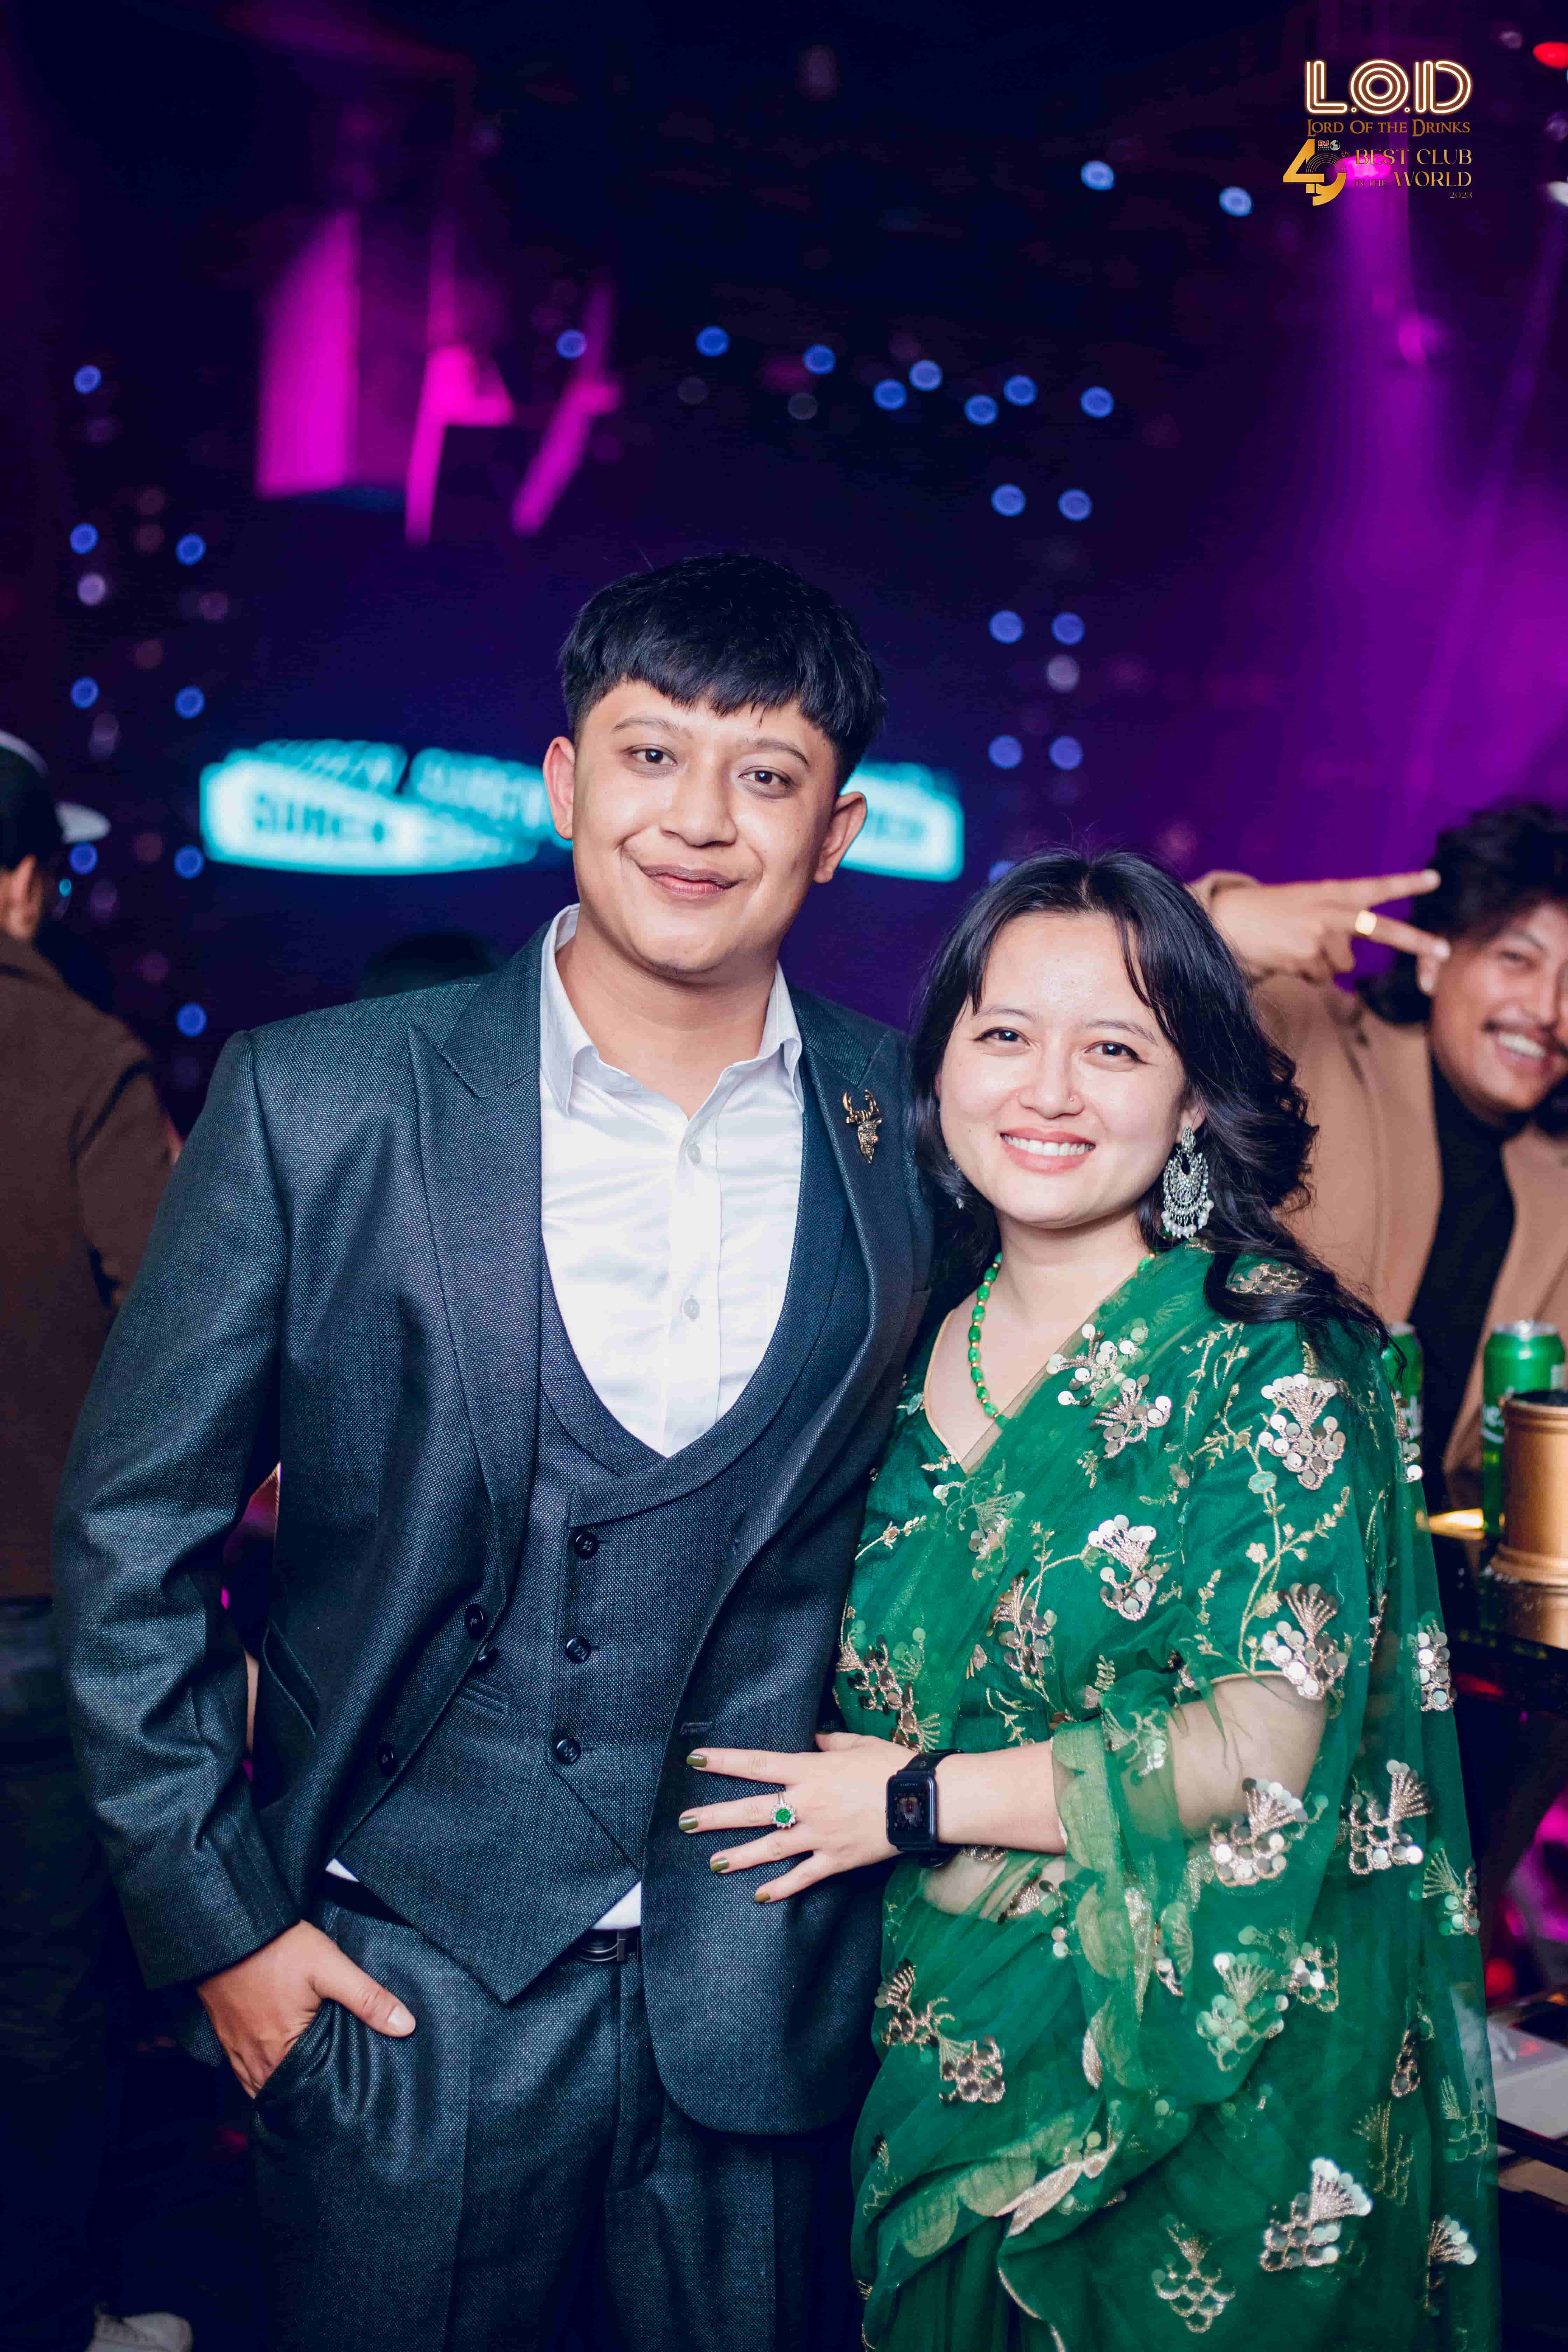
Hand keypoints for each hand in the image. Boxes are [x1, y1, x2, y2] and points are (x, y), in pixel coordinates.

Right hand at [197, 1917, 414, 2096]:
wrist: (233, 1929)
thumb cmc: (280, 1948)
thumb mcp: (330, 1967)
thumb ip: (367, 1998)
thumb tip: (405, 2026)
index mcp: (281, 2051)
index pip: (307, 2094)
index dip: (327, 2098)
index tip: (349, 2099)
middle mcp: (255, 2061)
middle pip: (284, 2094)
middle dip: (306, 2097)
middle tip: (334, 2095)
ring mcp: (237, 2051)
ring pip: (263, 2086)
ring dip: (284, 2088)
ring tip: (311, 2085)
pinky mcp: (226, 2037)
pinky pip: (245, 2072)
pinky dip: (263, 2076)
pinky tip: (281, 2067)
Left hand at [679, 1732, 905, 1901]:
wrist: (923, 1799)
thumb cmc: (892, 1765)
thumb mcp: (858, 1744)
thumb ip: (829, 1742)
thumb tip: (812, 1738)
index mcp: (811, 1770)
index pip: (757, 1764)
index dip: (724, 1761)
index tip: (695, 1759)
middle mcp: (808, 1803)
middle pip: (753, 1810)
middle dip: (716, 1816)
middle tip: (684, 1821)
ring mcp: (820, 1834)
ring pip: (771, 1847)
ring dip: (740, 1856)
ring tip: (714, 1863)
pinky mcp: (836, 1859)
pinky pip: (803, 1876)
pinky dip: (781, 1888)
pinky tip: (760, 1896)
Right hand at [1208, 870, 1450, 984]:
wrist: (1226, 920)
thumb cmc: (1265, 913)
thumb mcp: (1304, 903)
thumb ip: (1333, 921)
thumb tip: (1348, 960)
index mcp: (1331, 893)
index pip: (1375, 887)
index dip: (1406, 883)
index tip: (1434, 879)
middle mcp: (1331, 911)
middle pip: (1383, 930)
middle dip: (1417, 943)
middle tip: (1445, 950)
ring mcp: (1321, 935)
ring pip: (1340, 966)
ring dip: (1320, 964)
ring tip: (1292, 948)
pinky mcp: (1307, 957)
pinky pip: (1319, 977)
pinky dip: (1304, 973)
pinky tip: (1284, 957)